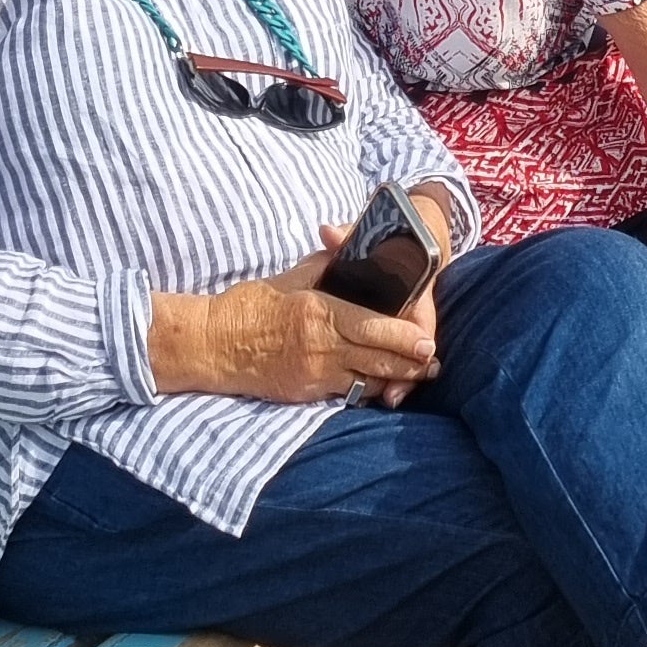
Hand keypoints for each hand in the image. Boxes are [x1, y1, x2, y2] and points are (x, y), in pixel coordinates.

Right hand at [149, 232, 440, 406]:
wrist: (213, 343)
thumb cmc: (250, 305)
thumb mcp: (291, 277)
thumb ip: (327, 267)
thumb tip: (353, 252)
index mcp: (319, 311)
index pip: (374, 327)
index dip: (405, 338)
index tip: (427, 341)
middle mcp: (321, 346)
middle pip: (379, 360)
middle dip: (411, 363)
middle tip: (433, 363)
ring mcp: (313, 373)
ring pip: (367, 382)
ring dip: (394, 380)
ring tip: (416, 376)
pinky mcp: (305, 392)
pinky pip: (345, 393)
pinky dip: (365, 388)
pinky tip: (380, 386)